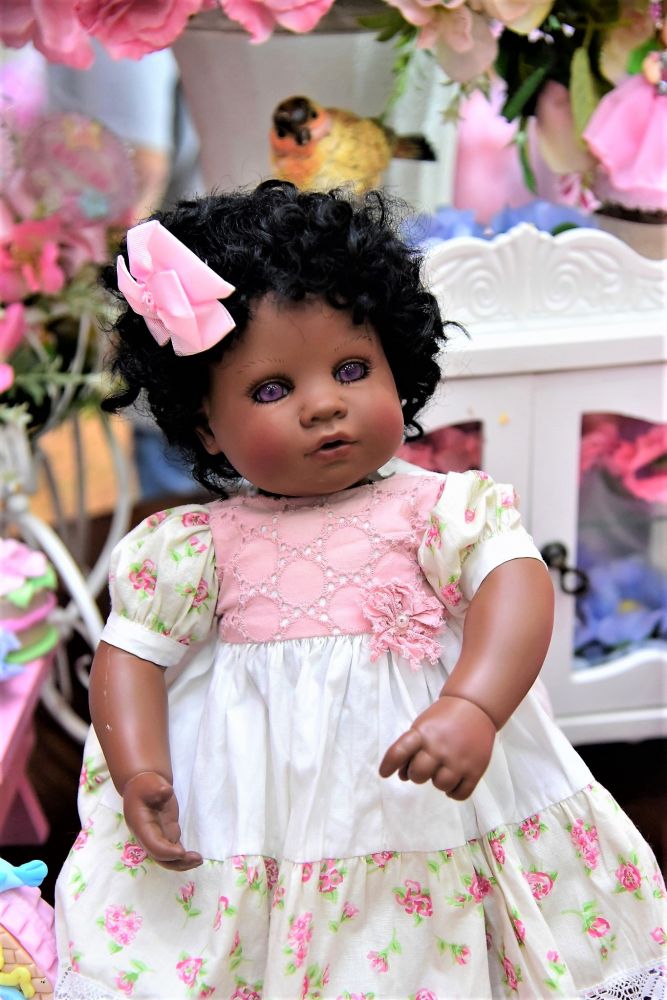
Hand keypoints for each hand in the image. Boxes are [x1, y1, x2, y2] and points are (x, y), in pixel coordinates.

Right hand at [123, 771, 202, 870]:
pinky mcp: (166, 835)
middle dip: (177, 862)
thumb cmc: (145, 785)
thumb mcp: (148, 784)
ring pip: (167, 858)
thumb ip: (156, 788)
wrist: (144, 787)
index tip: (181, 852)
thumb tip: (166, 791)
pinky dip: (183, 857)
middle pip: (160, 857)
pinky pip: (173, 851)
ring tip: (199, 860)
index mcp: (141, 827)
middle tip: (196, 859)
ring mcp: (157, 838)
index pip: (152, 844)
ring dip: (182, 863)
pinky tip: (196, 858)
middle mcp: (147, 837)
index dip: (166, 851)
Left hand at [379, 695, 495, 799]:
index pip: (398, 752)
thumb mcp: (422, 726)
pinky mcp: (475, 769)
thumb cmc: (444, 718)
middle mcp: (439, 747)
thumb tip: (402, 776)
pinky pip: (460, 794)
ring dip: (438, 782)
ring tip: (443, 771)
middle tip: (424, 768)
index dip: (388, 765)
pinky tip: (453, 782)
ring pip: (440, 785)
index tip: (384, 773)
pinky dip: (454, 792)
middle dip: (417, 774)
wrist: (475, 707)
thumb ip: (410, 749)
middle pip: (418, 775)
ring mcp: (458, 760)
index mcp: (422, 733)